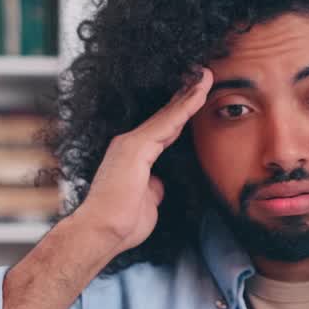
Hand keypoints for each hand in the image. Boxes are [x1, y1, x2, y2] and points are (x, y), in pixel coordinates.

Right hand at [74, 68, 213, 252]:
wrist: (102, 232)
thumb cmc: (122, 224)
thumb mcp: (147, 202)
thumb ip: (153, 187)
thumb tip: (159, 184)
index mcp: (134, 156)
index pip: (164, 130)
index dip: (181, 113)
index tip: (196, 98)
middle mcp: (130, 144)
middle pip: (166, 115)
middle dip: (186, 95)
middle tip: (203, 75)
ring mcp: (131, 143)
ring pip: (169, 114)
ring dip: (189, 94)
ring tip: (206, 76)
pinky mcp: (136, 147)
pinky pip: (168, 122)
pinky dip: (185, 105)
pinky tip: (200, 92)